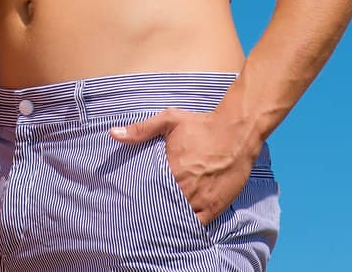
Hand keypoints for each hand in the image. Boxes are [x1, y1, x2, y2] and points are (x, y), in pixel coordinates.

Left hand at [111, 108, 257, 224]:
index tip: (129, 204)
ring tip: (155, 227)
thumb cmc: (202, 126)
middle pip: (160, 209)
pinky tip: (177, 230)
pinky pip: (197, 226)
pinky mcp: (215, 208)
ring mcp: (200, 201)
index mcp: (170, 170)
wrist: (238, 131)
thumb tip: (113, 133)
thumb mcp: (170, 120)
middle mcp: (184, 189)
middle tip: (139, 219)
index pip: (146, 193)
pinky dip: (187, 228)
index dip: (138, 199)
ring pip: (178, 220)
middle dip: (151, 213)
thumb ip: (141, 130)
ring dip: (168, 222)